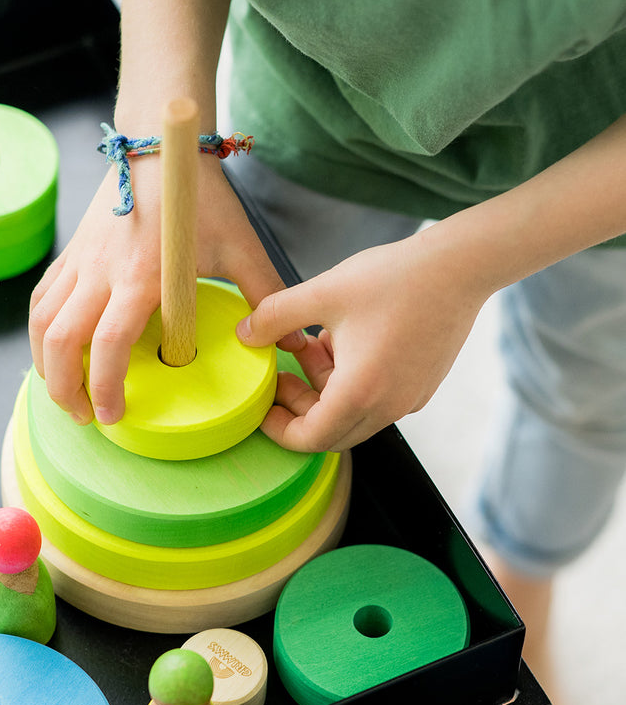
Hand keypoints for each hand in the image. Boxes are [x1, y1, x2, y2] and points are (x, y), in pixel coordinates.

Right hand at [29, 152, 290, 425]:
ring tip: (65, 393)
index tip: (113, 415)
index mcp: (141, 275)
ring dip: (46, 365)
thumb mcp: (240, 245)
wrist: (158, 147)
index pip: (108, 343)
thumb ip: (265, 295)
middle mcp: (101, 271)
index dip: (106, 387)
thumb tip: (292, 342)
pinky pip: (41, 300)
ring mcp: (80, 261)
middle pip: (60, 341)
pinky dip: (41, 333)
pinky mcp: (71, 254)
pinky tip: (54, 353)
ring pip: (41, 323)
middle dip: (65, 389)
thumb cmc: (199, 197)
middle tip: (85, 417)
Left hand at [237, 230, 488, 451]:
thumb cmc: (392, 278)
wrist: (460, 266)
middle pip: (331, 431)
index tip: (262, 408)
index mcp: (360, 392)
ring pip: (353, 413)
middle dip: (299, 409)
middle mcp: (389, 406)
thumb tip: (245, 335)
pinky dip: (349, 381)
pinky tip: (340, 341)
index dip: (279, 430)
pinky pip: (376, 398)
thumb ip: (274, 317)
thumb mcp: (320, 293)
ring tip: (308, 345)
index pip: (310, 439)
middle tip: (279, 375)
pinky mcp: (421, 385)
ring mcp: (409, 398)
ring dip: (323, 389)